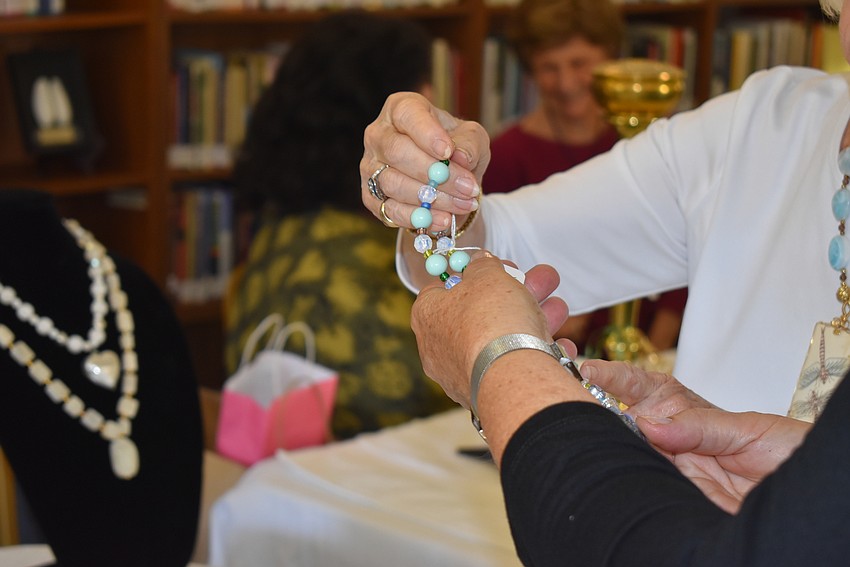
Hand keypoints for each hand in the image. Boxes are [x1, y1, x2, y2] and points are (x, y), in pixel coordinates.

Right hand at [360, 92, 488, 230]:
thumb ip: (470, 143)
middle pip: (397, 152)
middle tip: (468, 188)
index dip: (427, 134)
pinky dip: (419, 218)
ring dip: (432, 198)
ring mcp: (370, 167)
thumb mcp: (472, 138)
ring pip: (393, 184)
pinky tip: (444, 220)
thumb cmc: (456, 150)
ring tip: (464, 204)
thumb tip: (461, 157)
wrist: (446, 182)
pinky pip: (390, 210)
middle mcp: (378, 135)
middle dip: (435, 173)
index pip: (407, 115)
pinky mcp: (370, 196)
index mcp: (401, 109)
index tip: (449, 152)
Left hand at [410, 251, 571, 407]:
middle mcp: (439, 348)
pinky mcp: (487, 392)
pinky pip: (512, 366)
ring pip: (501, 339)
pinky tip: (560, 345)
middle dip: (515, 293)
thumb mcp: (488, 274)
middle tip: (540, 281)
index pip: (442, 288)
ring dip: (533, 319)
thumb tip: (479, 262)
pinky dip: (536, 353)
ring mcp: (463, 373)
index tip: (497, 266)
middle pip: (479, 313)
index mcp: (427, 316)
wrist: (512, 375)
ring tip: (559, 308)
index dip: (472, 273)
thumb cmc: (492, 320)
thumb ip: (483, 265)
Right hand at [580, 362, 808, 512]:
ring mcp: (672, 472)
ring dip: (611, 446)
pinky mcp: (677, 500)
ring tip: (591, 434)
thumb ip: (697, 426)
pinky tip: (615, 469)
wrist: (810, 496)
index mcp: (686, 414)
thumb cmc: (788, 453)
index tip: (587, 368)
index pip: (639, 388)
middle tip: (579, 404)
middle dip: (597, 411)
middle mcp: (672, 443)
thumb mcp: (746, 429)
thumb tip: (647, 423)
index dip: (611, 377)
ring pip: (630, 456)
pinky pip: (646, 489)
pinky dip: (629, 480)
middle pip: (623, 424)